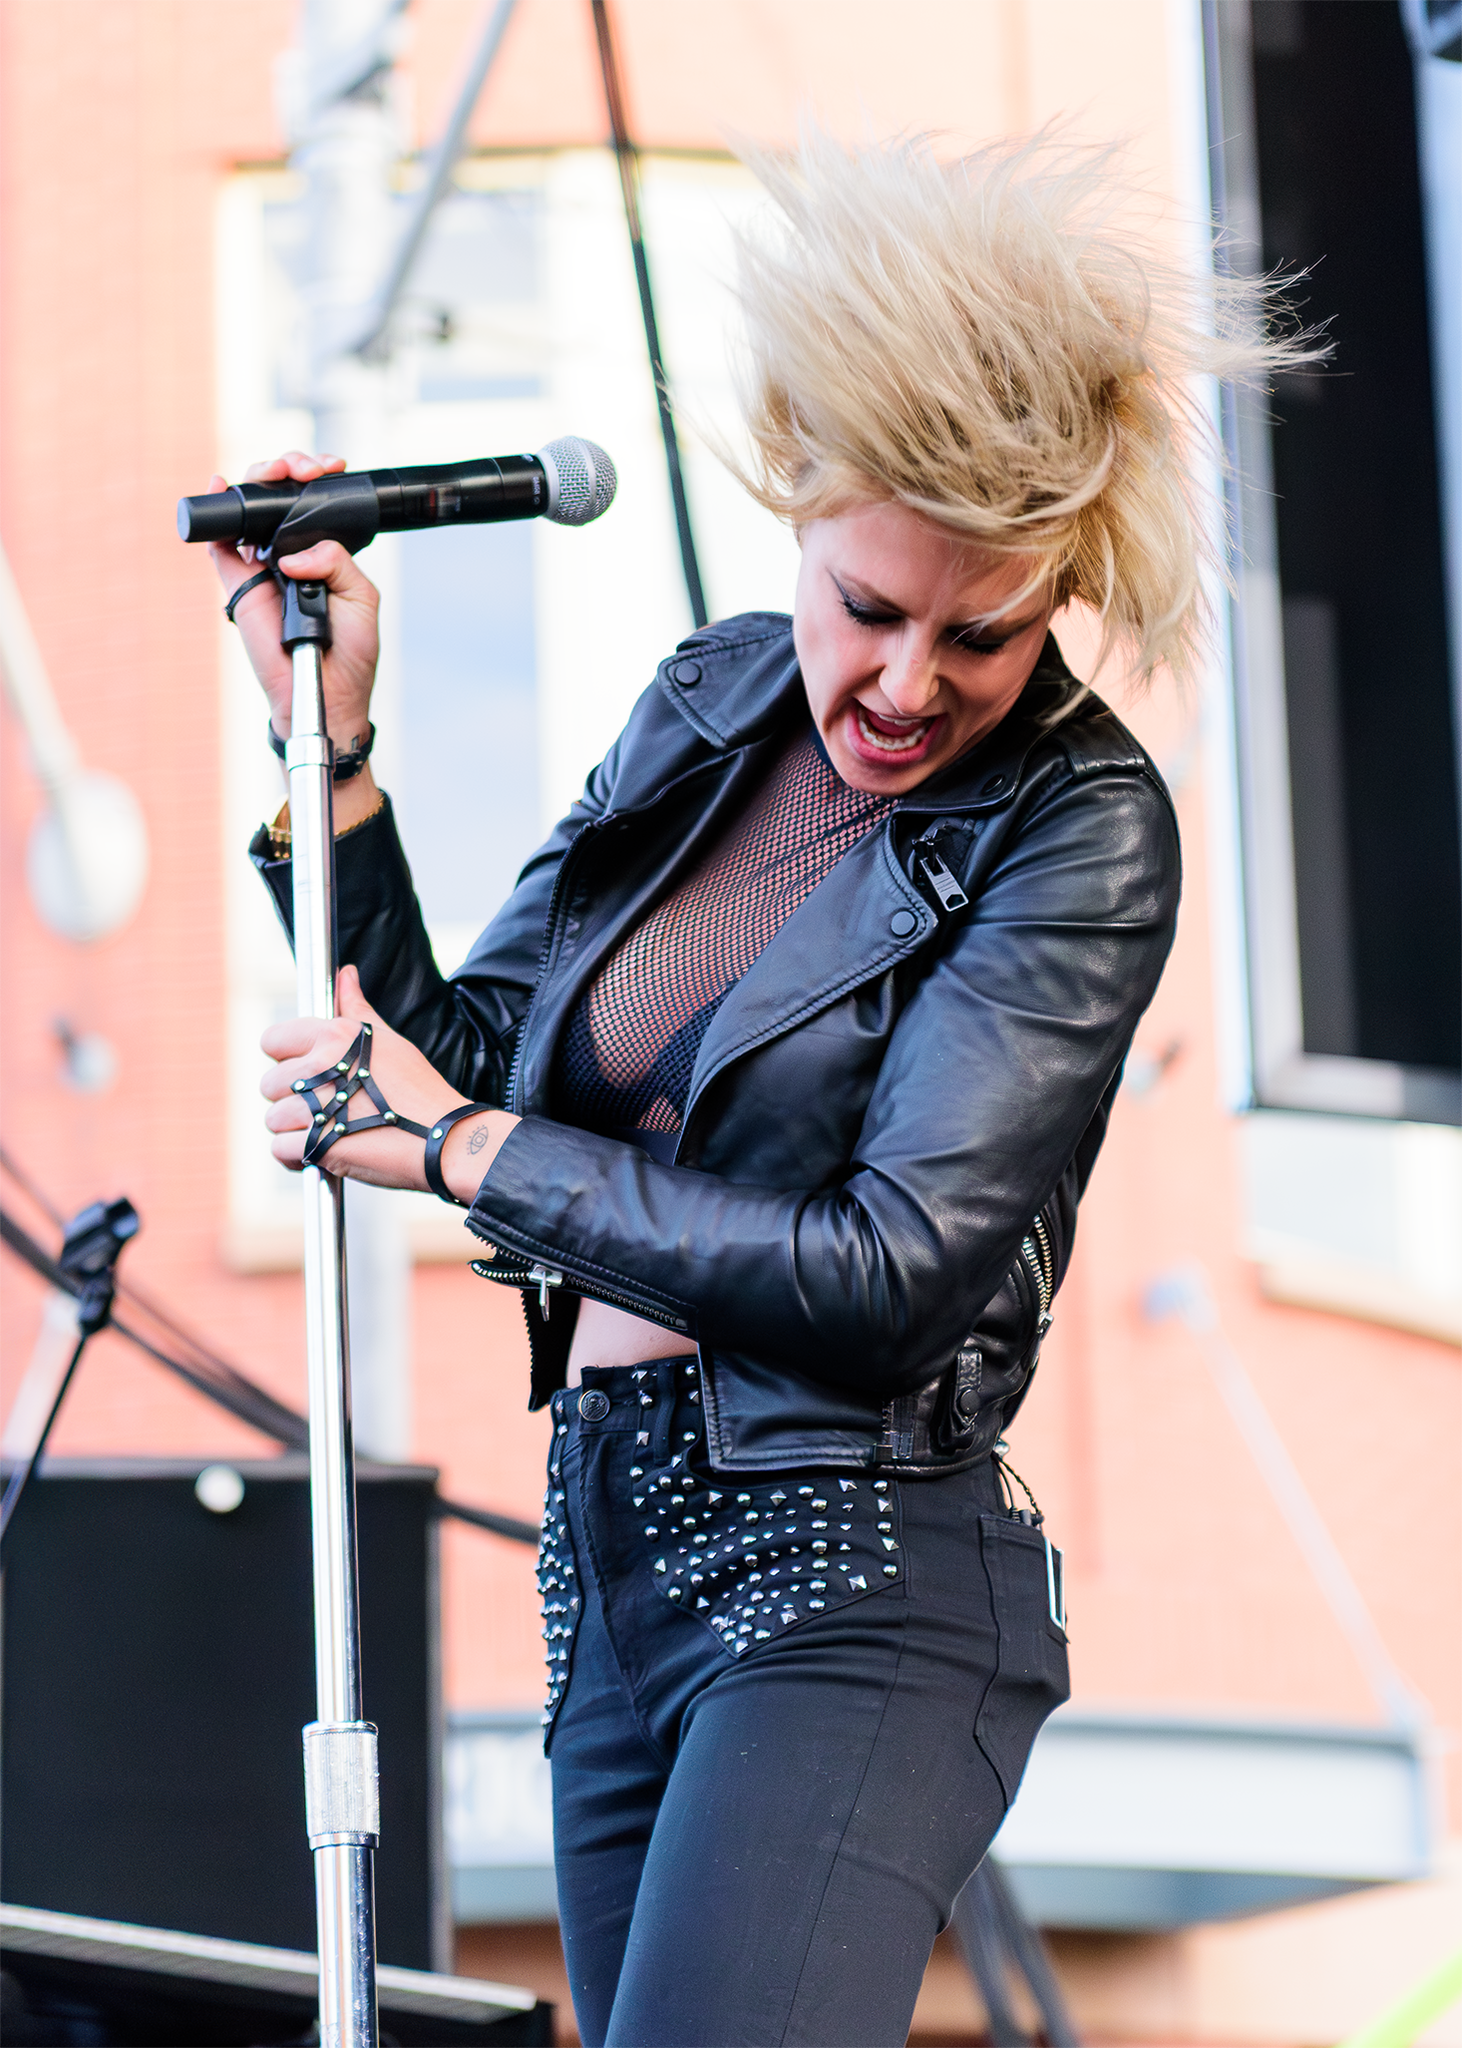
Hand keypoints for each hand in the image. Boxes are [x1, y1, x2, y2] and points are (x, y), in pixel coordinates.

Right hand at [205, 451, 380, 754]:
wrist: (327, 693)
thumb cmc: (348, 654)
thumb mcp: (362, 598)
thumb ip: (337, 562)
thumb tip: (292, 554)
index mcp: (322, 555)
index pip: (313, 506)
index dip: (317, 480)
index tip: (332, 469)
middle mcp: (289, 555)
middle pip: (278, 499)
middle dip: (288, 470)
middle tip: (305, 470)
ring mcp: (260, 568)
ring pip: (249, 511)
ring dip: (258, 481)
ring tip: (275, 473)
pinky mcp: (238, 585)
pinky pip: (220, 544)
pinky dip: (216, 515)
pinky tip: (220, 488)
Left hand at [261, 966, 518, 1201]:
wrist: (444, 1139)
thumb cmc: (420, 1090)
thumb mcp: (389, 1040)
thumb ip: (357, 1007)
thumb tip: (346, 973)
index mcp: (333, 1037)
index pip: (273, 1040)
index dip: (286, 1059)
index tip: (307, 1074)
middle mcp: (317, 1068)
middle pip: (269, 1084)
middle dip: (291, 1100)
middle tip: (325, 1108)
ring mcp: (313, 1108)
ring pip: (273, 1119)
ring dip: (295, 1130)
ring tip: (328, 1131)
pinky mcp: (313, 1146)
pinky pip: (279, 1150)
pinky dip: (296, 1156)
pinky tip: (323, 1151)